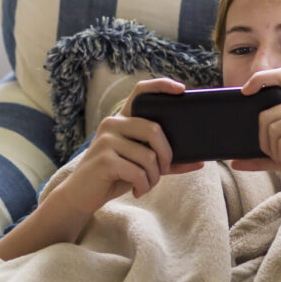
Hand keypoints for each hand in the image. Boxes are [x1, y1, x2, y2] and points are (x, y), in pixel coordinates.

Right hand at [50, 77, 202, 217]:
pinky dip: (144, 185)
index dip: (161, 86)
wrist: (81, 195)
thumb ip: (167, 161)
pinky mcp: (104, 160)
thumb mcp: (141, 165)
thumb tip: (200, 162)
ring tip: (146, 185)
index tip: (181, 90)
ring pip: (148, 156)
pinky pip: (137, 172)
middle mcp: (112, 123)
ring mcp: (106, 140)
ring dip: (154, 177)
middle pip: (154, 130)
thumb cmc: (114, 176)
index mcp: (122, 119)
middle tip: (162, 171)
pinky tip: (137, 191)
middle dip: (166, 156)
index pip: (140, 91)